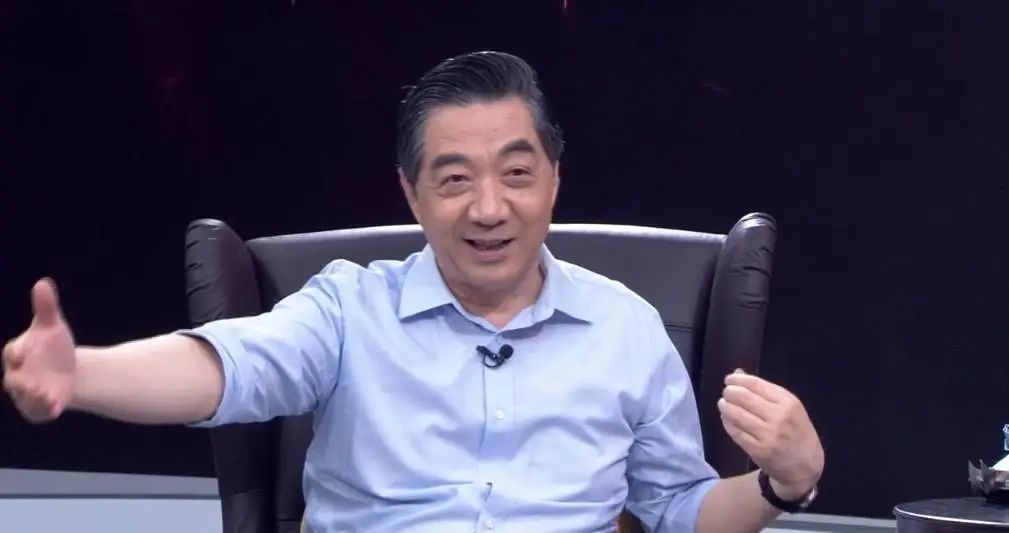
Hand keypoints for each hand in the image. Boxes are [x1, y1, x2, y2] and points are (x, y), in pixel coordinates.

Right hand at [2, 278, 76, 422]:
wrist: (69, 370)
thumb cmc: (53, 346)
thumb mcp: (52, 326)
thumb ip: (46, 308)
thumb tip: (43, 283)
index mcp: (17, 353)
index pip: (12, 353)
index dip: (17, 352)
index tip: (24, 351)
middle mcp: (17, 375)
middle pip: (13, 379)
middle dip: (21, 381)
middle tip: (32, 382)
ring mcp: (27, 394)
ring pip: (25, 398)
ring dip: (34, 397)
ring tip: (46, 394)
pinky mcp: (40, 408)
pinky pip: (40, 412)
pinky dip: (47, 410)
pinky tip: (57, 407)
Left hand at [717, 370, 823, 499]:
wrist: (806, 467)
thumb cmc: (796, 432)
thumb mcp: (789, 407)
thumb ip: (765, 390)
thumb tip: (738, 374)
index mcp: (788, 402)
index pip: (755, 384)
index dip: (737, 380)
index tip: (729, 380)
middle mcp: (779, 417)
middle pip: (743, 397)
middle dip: (729, 392)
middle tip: (726, 394)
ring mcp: (768, 435)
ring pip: (736, 414)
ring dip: (725, 406)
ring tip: (723, 405)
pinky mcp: (758, 450)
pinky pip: (735, 431)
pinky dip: (727, 422)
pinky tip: (727, 419)